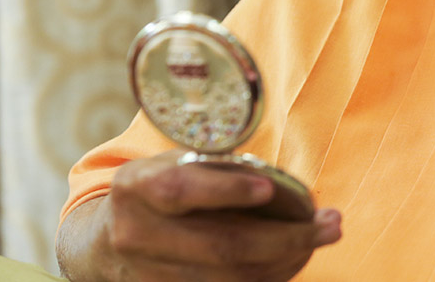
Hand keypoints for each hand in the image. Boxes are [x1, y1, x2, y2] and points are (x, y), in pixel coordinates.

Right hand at [59, 151, 340, 281]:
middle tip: (332, 223)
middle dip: (286, 237)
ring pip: (228, 277)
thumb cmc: (159, 189)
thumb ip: (212, 167)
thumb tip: (278, 183)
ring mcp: (147, 275)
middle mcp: (136, 233)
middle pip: (219, 245)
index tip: (268, 188)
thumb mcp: (172, 163)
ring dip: (286, 261)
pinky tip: (293, 261)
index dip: (224, 191)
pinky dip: (265, 278)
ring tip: (323, 237)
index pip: (179, 190)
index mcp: (136, 186)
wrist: (102, 240)